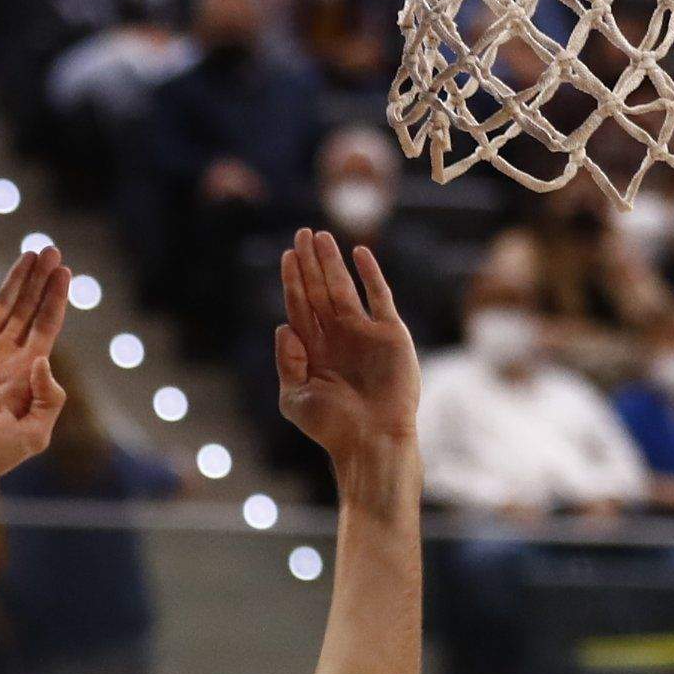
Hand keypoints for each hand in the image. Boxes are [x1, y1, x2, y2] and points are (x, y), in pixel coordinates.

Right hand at [0, 250, 70, 489]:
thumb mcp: (34, 434)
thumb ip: (49, 397)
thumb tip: (42, 358)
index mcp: (26, 374)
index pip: (47, 326)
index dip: (57, 298)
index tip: (65, 271)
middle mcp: (2, 359)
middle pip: (26, 309)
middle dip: (40, 280)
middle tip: (50, 250)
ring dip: (14, 281)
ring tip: (28, 254)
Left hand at [275, 230, 418, 468]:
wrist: (372, 440)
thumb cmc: (332, 427)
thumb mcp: (295, 398)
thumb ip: (287, 362)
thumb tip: (282, 325)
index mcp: (314, 350)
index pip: (300, 306)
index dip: (293, 280)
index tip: (287, 255)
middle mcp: (337, 337)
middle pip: (319, 291)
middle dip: (309, 264)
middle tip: (301, 233)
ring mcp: (364, 333)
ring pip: (344, 288)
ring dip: (332, 263)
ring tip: (321, 236)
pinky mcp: (390, 333)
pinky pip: (380, 296)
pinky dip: (370, 274)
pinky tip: (359, 253)